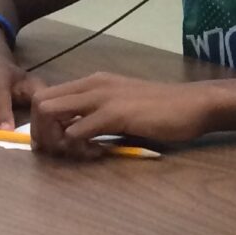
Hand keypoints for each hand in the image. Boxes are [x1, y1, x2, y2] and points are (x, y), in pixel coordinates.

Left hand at [21, 72, 214, 157]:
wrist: (195, 104)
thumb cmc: (163, 110)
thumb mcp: (122, 107)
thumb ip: (97, 116)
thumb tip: (74, 134)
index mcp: (92, 82)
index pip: (47, 96)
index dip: (44, 123)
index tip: (61, 141)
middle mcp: (92, 84)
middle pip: (40, 104)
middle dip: (42, 133)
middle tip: (64, 151)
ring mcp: (102, 97)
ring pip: (50, 113)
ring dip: (57, 140)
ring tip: (81, 152)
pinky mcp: (115, 113)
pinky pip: (77, 131)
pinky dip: (80, 148)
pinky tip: (100, 152)